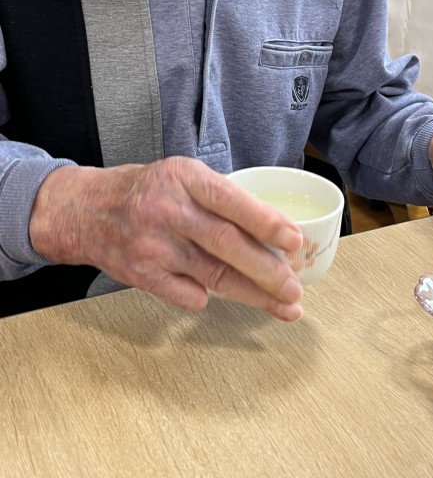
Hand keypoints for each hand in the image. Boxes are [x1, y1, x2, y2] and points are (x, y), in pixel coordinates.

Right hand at [29, 157, 303, 319]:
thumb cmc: (147, 191)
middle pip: (227, 245)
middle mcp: (168, 211)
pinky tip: (224, 295)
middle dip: (268, 271)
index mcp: (184, 178)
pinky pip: (189, 296)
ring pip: (214, 276)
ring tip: (283, 305)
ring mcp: (153, 246)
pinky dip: (210, 297)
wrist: (87, 211)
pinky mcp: (143, 276)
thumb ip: (221, 199)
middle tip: (295, 289)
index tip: (294, 240)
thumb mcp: (183, 177)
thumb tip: (274, 231)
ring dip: (254, 294)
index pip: (231, 201)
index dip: (266, 222)